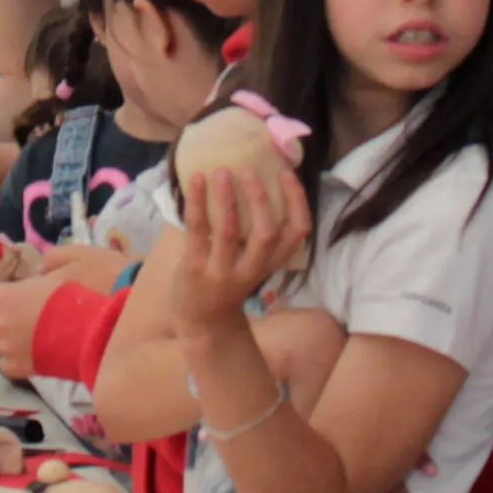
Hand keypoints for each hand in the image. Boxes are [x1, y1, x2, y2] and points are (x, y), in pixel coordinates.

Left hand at [171, 123, 309, 267]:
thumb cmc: (231, 280)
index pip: (298, 232)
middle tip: (249, 170)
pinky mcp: (195, 268)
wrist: (204, 322)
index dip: (297, 201)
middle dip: (260, 199)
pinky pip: (198, 231)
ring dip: (227, 198)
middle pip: (267, 234)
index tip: (286, 172)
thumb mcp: (255, 262)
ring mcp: (223, 271)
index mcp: (273, 262)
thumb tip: (256, 177)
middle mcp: (252, 268)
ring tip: (221, 171)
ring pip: (230, 232)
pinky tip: (196, 179)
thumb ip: (258, 232)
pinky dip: (197, 202)